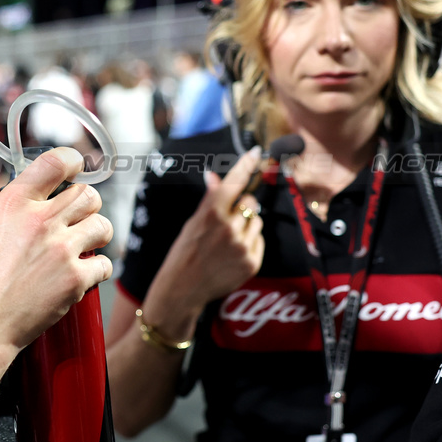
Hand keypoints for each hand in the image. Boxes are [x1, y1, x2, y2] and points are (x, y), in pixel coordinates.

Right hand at [0, 147, 113, 391]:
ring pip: (103, 224)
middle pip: (88, 194)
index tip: (75, 167)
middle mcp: (40, 221)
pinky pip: (104, 263)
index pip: (55, 163)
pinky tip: (83, 274)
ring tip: (85, 243)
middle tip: (78, 217)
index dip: (71, 161)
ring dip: (96, 233)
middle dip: (86, 204)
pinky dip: (97, 269)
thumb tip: (11, 193)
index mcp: (13, 204)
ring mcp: (61, 250)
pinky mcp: (75, 279)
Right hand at [154, 146, 264, 309]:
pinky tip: (232, 253)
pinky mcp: (252, 262)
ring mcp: (242, 246)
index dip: (246, 165)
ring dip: (247, 225)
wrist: (182, 289)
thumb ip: (210, 200)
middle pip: (250, 203)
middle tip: (227, 220)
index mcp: (211, 214)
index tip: (256, 152)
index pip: (234, 182)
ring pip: (257, 221)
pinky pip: (259, 240)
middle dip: (242, 207)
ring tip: (228, 240)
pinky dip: (250, 242)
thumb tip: (216, 176)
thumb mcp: (193, 223)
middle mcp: (229, 228)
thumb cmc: (184, 253)